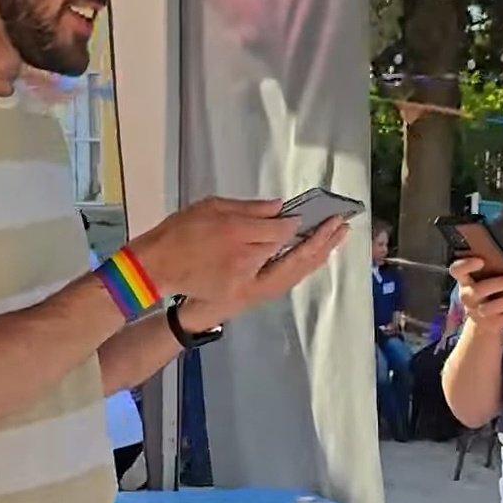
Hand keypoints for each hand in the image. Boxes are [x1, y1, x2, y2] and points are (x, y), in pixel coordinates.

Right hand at [181, 215, 348, 326]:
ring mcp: (253, 290)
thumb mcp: (208, 211)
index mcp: (239, 252)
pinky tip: (316, 255)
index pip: (280, 237)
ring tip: (337, 237)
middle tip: (341, 223)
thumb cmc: (181, 237)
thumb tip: (279, 209)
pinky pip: (287, 279)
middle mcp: (251, 276)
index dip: (299, 224)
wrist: (160, 272)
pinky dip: (305, 265)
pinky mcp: (254, 293)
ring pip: (295, 272)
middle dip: (321, 240)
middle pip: (296, 259)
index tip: (315, 212)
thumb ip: (246, 211)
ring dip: (318, 254)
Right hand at [449, 256, 502, 336]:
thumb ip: (491, 268)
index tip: (481, 261)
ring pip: (491, 307)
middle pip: (479, 290)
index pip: (457, 270)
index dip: (466, 265)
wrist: (484, 324)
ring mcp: (477, 311)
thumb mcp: (484, 280)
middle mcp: (468, 296)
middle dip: (500, 284)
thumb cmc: (489, 292)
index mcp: (465, 281)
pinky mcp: (490, 324)